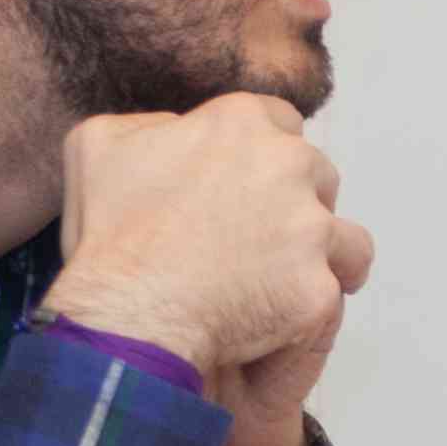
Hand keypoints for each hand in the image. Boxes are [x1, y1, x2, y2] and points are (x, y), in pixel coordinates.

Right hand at [51, 100, 369, 445]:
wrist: (123, 319)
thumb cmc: (108, 237)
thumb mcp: (101, 145)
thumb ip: (151, 125)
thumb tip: (175, 128)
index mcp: (240, 124)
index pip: (279, 122)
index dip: (262, 156)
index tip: (243, 185)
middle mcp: (289, 165)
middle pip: (317, 178)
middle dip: (293, 204)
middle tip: (256, 240)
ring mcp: (310, 228)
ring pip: (345, 239)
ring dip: (322, 257)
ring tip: (289, 283)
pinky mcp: (318, 287)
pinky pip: (331, 296)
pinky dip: (307, 310)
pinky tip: (277, 322)